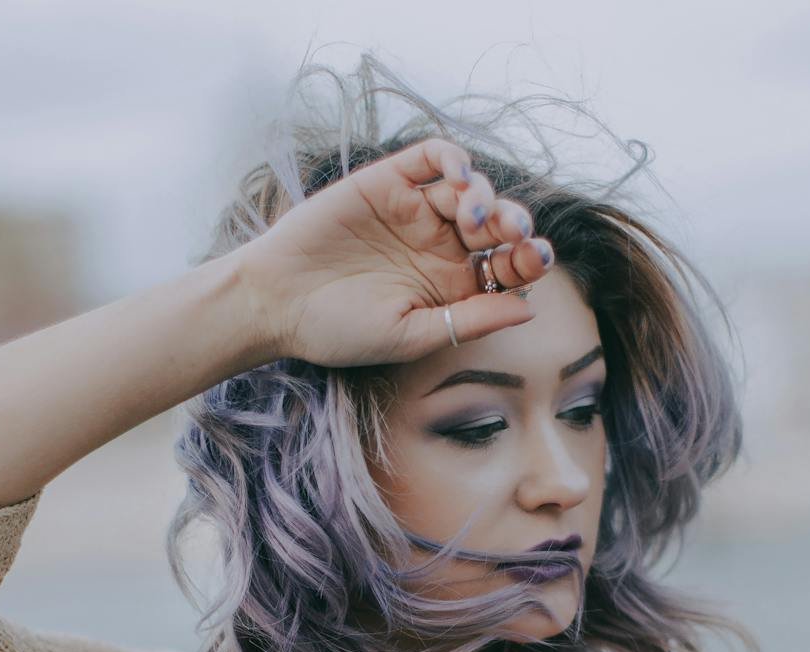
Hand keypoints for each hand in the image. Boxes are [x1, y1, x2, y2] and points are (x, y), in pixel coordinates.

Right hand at [235, 136, 554, 367]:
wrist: (275, 302)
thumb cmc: (338, 330)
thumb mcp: (410, 335)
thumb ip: (468, 321)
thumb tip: (529, 307)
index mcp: (450, 289)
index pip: (504, 269)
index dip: (527, 261)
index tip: (535, 260)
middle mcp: (438, 248)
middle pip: (495, 226)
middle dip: (514, 225)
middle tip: (514, 233)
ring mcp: (414, 212)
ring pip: (470, 190)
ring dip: (485, 196)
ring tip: (472, 215)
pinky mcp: (388, 182)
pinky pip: (432, 158)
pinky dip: (454, 158)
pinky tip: (459, 176)